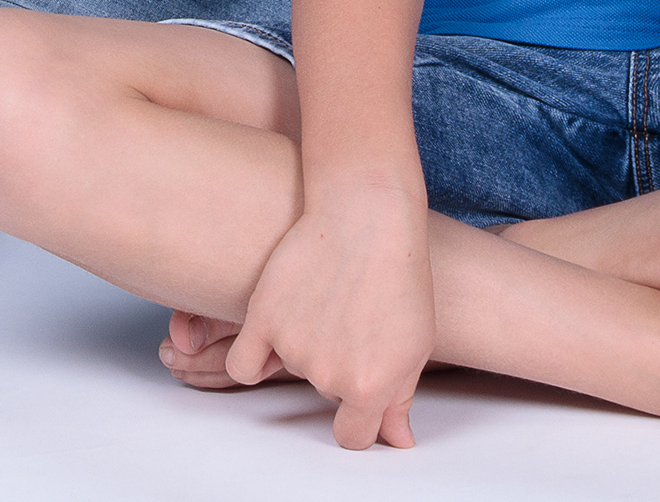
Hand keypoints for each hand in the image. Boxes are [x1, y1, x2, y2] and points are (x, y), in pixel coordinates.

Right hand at [225, 186, 434, 450]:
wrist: (367, 217)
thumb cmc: (400, 274)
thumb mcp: (415, 344)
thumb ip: (400, 400)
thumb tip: (397, 442)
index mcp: (371, 388)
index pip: (352, 437)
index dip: (357, 420)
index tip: (360, 401)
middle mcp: (330, 376)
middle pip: (325, 394)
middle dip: (338, 367)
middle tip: (353, 323)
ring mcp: (294, 348)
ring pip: (290, 370)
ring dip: (303, 346)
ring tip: (329, 301)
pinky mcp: (263, 318)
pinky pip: (243, 364)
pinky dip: (254, 358)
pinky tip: (273, 334)